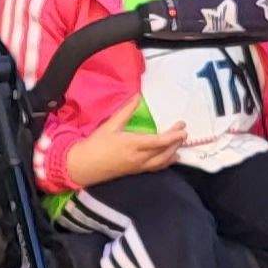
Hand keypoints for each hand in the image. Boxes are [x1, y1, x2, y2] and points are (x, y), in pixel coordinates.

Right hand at [62, 98, 188, 189]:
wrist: (84, 166)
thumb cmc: (96, 144)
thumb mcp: (110, 125)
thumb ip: (126, 111)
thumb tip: (138, 96)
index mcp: (133, 144)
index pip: (159, 141)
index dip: (173, 136)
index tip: (183, 129)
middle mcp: (139, 158)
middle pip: (164, 152)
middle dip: (176, 142)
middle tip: (184, 131)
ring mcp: (138, 166)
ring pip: (162, 162)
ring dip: (173, 152)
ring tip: (181, 143)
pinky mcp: (135, 171)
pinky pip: (155, 167)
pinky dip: (166, 162)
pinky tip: (171, 158)